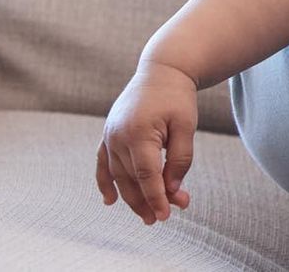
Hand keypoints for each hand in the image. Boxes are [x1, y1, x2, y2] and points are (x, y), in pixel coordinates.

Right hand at [95, 63, 198, 223]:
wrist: (163, 70)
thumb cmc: (178, 98)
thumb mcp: (186, 125)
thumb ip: (180, 159)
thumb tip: (171, 191)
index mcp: (138, 133)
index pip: (146, 175)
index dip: (156, 197)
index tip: (166, 216)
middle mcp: (117, 137)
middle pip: (130, 179)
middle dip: (146, 201)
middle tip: (161, 219)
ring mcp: (109, 136)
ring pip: (117, 175)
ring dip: (131, 197)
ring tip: (147, 215)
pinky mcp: (108, 134)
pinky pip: (102, 164)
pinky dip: (104, 182)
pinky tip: (109, 201)